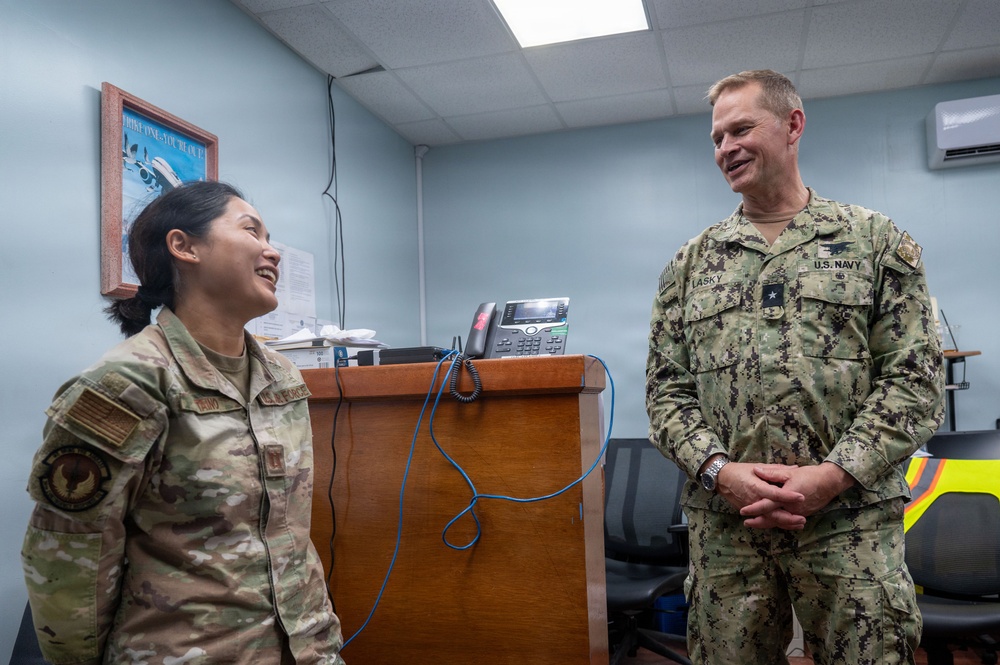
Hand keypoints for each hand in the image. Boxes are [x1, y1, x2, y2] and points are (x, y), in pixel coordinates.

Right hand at [715, 462, 806, 529]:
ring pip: (769, 520)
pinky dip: (776, 524)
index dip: (788, 496)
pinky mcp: (750, 513)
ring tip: (799, 525)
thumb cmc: (740, 471)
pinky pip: (764, 520)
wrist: (722, 479)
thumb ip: (776, 469)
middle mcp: (754, 500)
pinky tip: (788, 526)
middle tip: (803, 519)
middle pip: (772, 513)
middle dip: (788, 518)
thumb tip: (794, 467)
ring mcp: (751, 508)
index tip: (801, 496)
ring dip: (785, 524)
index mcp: (756, 486)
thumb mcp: (757, 467)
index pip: (774, 493)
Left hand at [740, 462, 855, 527]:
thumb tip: (756, 470)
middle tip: (746, 523)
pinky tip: (772, 522)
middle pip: (772, 519)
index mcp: (786, 498)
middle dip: (758, 522)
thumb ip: (772, 473)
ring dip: (767, 523)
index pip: (766, 506)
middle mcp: (792, 509)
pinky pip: (788, 521)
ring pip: (780, 522)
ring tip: (756, 524)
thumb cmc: (809, 475)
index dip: (754, 509)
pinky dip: (779, 522)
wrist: (829, 482)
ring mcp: (798, 514)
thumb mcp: (789, 472)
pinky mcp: (803, 514)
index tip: (743, 512)